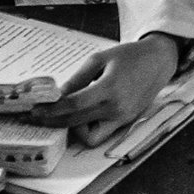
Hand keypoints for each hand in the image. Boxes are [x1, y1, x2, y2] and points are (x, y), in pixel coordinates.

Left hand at [29, 35, 179, 138]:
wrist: (158, 62)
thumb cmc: (129, 56)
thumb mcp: (100, 59)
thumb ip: (77, 79)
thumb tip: (57, 96)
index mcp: (110, 88)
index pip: (73, 105)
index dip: (51, 110)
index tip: (35, 110)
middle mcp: (117, 108)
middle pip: (76, 122)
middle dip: (53, 121)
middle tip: (37, 117)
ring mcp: (122, 119)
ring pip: (88, 136)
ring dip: (73, 128)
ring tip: (65, 114)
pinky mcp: (125, 123)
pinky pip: (101, 135)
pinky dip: (88, 129)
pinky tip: (82, 115)